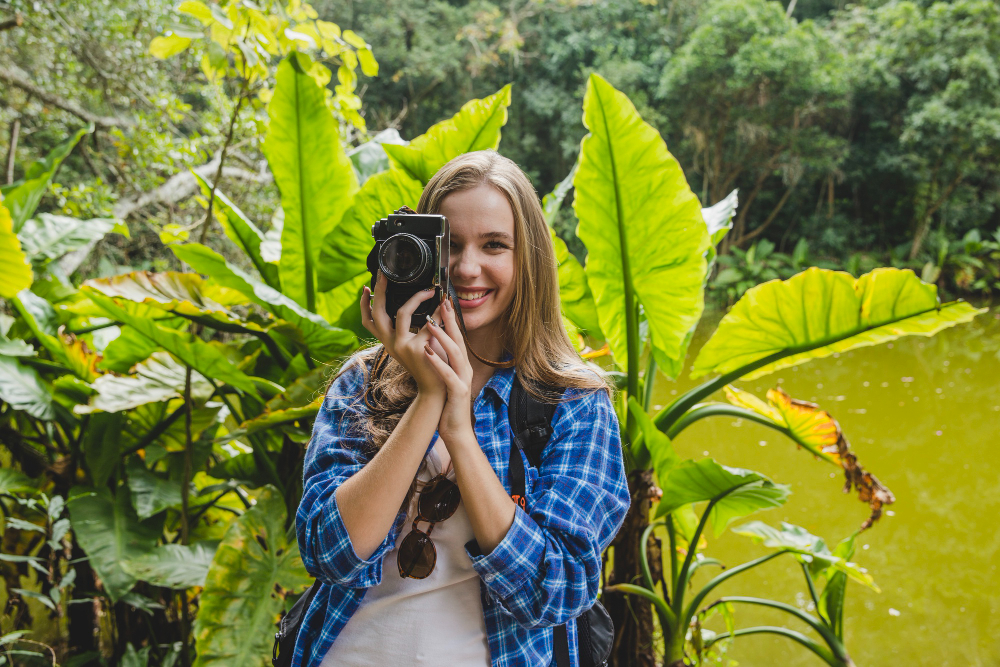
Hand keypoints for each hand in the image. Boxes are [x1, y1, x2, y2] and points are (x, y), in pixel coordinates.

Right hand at [360, 272, 447, 397]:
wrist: (435, 389)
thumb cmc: (429, 365)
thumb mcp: (415, 345)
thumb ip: (414, 328)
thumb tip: (418, 303)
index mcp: (388, 342)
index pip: (369, 321)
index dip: (364, 304)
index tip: (366, 287)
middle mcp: (390, 343)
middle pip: (378, 312)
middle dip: (380, 290)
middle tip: (384, 275)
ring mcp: (402, 346)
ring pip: (403, 312)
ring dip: (417, 297)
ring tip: (430, 291)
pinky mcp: (418, 348)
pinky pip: (429, 323)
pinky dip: (438, 313)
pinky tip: (445, 306)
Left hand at [423, 296, 475, 442]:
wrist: (457, 430)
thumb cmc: (448, 403)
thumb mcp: (445, 376)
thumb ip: (442, 360)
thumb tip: (431, 343)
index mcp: (460, 364)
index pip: (456, 337)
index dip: (451, 318)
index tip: (444, 300)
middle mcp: (464, 368)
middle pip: (458, 339)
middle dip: (450, 319)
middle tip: (443, 300)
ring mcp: (462, 379)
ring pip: (455, 353)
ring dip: (442, 336)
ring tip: (430, 322)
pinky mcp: (457, 392)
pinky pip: (448, 374)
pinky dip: (437, 362)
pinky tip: (426, 352)